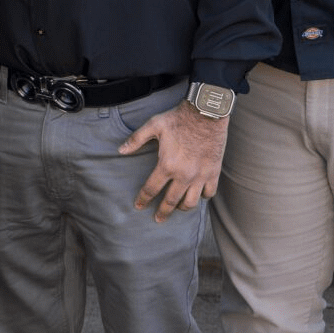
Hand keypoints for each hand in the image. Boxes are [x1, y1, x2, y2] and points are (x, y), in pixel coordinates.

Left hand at [119, 102, 228, 220]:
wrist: (206, 113)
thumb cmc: (178, 118)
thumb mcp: (153, 125)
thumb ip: (136, 139)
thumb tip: (120, 150)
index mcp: (167, 165)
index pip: (151, 189)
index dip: (143, 199)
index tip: (139, 206)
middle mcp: (183, 175)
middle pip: (171, 202)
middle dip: (162, 212)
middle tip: (158, 219)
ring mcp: (200, 176)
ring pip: (191, 202)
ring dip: (182, 208)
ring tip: (178, 208)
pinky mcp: (213, 172)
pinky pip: (209, 193)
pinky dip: (203, 196)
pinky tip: (198, 195)